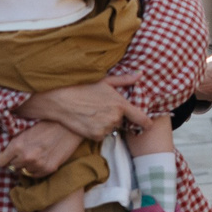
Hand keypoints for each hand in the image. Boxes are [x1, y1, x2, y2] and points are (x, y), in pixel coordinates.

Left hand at [0, 121, 84, 182]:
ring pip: (24, 170)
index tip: (6, 154)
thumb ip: (2, 139)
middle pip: (11, 166)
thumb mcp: (22, 128)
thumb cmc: (45, 122)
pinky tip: (44, 156)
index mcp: (17, 146)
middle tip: (26, 148)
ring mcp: (38, 165)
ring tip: (36, 150)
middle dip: (15, 159)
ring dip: (27, 164)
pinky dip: (38, 168)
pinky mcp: (48, 169)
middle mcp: (26, 157)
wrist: (70, 125)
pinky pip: (36, 174)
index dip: (2, 157)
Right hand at [18, 73, 155, 142]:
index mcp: (120, 104)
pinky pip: (100, 135)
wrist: (62, 101)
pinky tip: (88, 121)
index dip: (146, 122)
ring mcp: (105, 128)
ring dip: (105, 124)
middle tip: (101, 108)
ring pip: (110, 128)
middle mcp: (115, 117)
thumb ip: (125, 80)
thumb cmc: (83, 88)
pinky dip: (96, 130)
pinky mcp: (95, 136)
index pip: (140, 117)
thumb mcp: (105, 81)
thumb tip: (140, 75)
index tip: (149, 125)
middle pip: (121, 121)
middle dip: (115, 116)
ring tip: (92, 113)